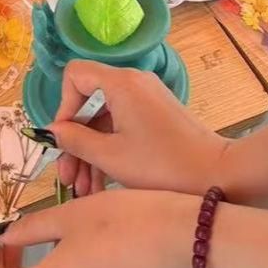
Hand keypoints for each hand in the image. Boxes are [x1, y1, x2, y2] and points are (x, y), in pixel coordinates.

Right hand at [51, 59, 228, 196]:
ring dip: (89, 155)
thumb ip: (75, 140)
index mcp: (121, 83)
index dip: (63, 106)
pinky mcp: (155, 118)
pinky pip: (122, 129)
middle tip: (66, 178)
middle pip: (88, 104)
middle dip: (74, 142)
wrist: (217, 176)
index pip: (75, 75)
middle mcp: (133, 84)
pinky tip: (100, 187)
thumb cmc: (161, 166)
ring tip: (82, 192)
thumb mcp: (110, 156)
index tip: (63, 140)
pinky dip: (109, 153)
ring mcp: (146, 101)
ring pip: (104, 122)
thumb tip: (50, 130)